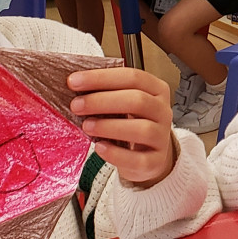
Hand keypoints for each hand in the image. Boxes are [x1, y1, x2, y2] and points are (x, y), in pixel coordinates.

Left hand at [71, 66, 179, 186]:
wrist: (148, 154)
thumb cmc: (131, 122)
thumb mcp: (124, 102)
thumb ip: (107, 92)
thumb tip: (75, 83)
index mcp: (156, 90)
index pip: (133, 77)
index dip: (102, 78)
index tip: (74, 81)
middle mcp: (163, 111)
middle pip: (138, 100)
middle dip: (102, 101)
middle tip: (76, 105)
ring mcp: (161, 137)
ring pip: (141, 129)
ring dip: (109, 126)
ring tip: (86, 126)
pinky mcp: (155, 161)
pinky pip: (138, 159)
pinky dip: (116, 153)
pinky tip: (100, 147)